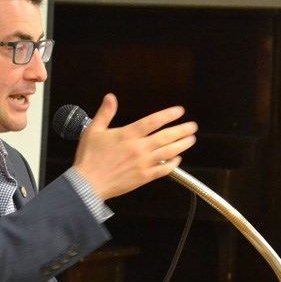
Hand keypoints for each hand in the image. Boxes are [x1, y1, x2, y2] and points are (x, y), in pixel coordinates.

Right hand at [72, 93, 197, 199]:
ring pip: (168, 152)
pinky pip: (163, 170)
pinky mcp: (144, 177)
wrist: (88, 184)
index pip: (153, 121)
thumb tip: (110, 98)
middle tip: (193, 126)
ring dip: (182, 145)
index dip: (169, 115)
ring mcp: (143, 163)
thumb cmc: (89, 158)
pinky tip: (177, 159)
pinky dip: (173, 164)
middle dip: (182, 130)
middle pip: (166, 136)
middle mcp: (139, 148)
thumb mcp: (93, 130)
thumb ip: (105, 113)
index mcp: (128, 135)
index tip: (179, 111)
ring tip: (191, 139)